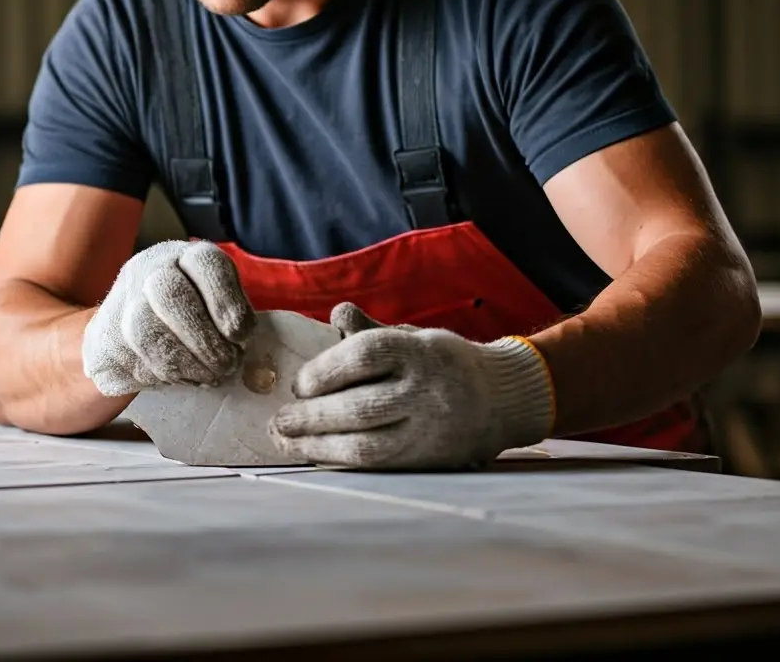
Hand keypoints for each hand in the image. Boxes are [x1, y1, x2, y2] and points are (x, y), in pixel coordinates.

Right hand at [82, 240, 255, 396]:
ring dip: (185, 363)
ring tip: (209, 377)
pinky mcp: (104, 335)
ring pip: (147, 331)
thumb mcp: (215, 304)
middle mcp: (150, 269)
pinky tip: (182, 379)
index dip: (226, 301)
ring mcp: (123, 300)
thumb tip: (245, 352)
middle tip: (227, 365)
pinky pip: (132, 359)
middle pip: (170, 294)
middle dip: (204, 339)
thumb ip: (231, 317)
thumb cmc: (188, 319)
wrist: (124, 333)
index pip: (205, 264)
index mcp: (186, 256)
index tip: (241, 335)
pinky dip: (164, 376)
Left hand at [268, 303, 554, 469]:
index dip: (326, 369)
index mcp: (421, 352)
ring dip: (321, 446)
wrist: (500, 399)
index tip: (299, 383)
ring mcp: (429, 430)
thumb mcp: (412, 336)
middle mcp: (427, 392)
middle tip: (280, 421)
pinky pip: (379, 466)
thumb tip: (337, 314)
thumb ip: (371, 332)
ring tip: (289, 441)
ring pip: (369, 446)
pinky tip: (317, 454)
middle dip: (314, 417)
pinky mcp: (428, 460)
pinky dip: (342, 461)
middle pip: (362, 407)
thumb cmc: (442, 362)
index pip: (366, 356)